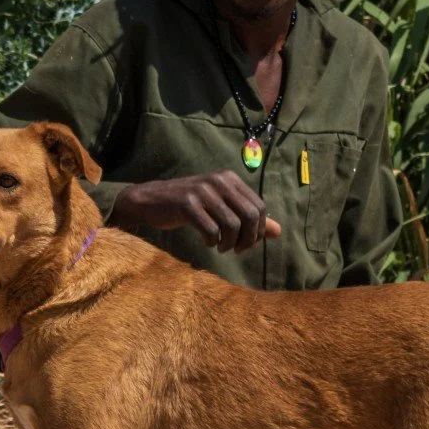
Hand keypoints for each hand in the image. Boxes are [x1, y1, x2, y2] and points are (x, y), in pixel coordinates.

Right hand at [111, 171, 281, 252]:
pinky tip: (208, 242)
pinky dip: (213, 241)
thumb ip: (248, 217)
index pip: (258, 207)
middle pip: (249, 216)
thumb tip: (278, 232)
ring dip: (230, 243)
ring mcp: (202, 191)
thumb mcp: (221, 207)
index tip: (247, 243)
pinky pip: (211, 230)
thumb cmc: (189, 205)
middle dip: (247, 238)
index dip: (258, 230)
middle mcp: (218, 181)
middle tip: (237, 249)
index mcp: (229, 179)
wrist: (150, 200)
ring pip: (232, 225)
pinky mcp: (187, 204)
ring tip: (222, 247)